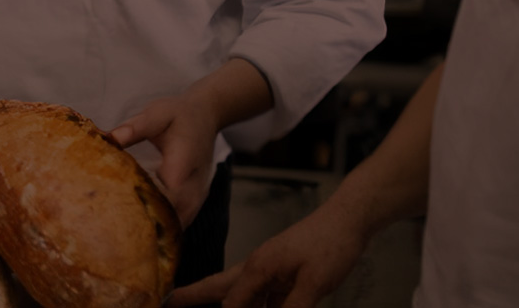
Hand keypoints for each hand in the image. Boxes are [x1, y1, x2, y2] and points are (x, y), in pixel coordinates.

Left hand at [112, 94, 218, 225]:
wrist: (207, 116)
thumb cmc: (179, 114)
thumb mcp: (158, 113)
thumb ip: (136, 127)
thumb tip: (111, 138)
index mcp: (182, 166)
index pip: (164, 198)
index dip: (143, 208)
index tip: (117, 214)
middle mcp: (194, 187)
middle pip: (172, 218)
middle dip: (147, 226)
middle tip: (114, 232)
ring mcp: (198, 196)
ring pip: (179, 224)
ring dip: (157, 230)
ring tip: (125, 235)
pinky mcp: (196, 200)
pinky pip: (182, 219)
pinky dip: (165, 226)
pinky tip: (142, 227)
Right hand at [165, 199, 368, 307]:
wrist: (348, 220)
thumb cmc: (330, 244)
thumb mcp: (314, 283)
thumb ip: (293, 307)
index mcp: (258, 267)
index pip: (232, 302)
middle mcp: (257, 266)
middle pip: (219, 287)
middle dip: (194, 296)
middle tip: (170, 302)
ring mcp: (270, 268)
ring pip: (242, 292)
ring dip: (231, 304)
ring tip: (200, 303)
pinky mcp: (283, 272)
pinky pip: (264, 294)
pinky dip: (259, 305)